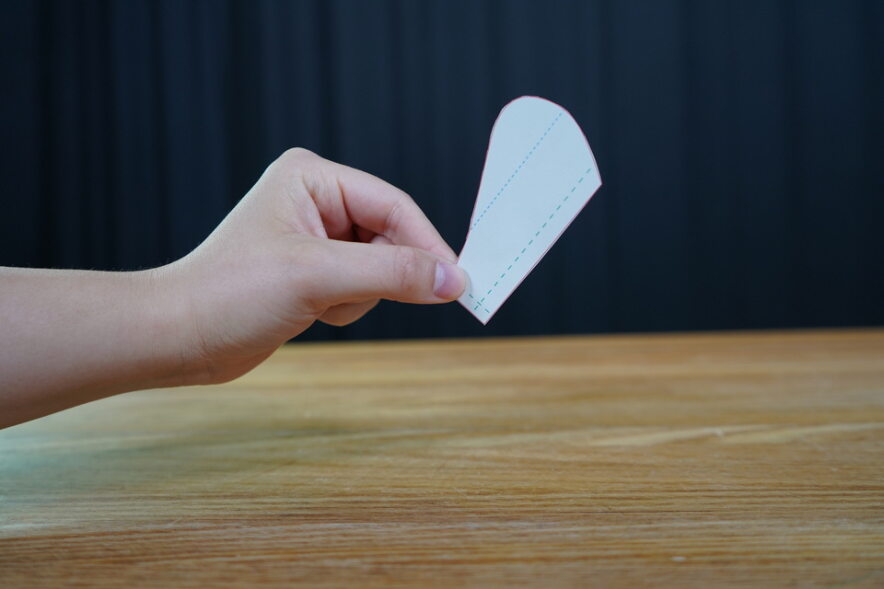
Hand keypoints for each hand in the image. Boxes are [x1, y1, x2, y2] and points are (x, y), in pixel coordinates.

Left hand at [165, 148, 465, 383]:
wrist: (179, 338)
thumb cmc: (229, 294)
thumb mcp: (317, 277)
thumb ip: (391, 272)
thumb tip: (451, 280)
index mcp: (313, 178)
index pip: (394, 206)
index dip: (427, 245)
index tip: (457, 283)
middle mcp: (316, 200)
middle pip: (391, 235)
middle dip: (381, 274)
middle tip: (354, 297)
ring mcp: (316, 237)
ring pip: (380, 266)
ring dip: (360, 295)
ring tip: (316, 303)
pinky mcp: (314, 271)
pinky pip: (362, 287)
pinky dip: (347, 307)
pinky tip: (310, 312)